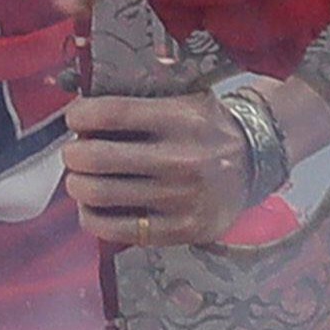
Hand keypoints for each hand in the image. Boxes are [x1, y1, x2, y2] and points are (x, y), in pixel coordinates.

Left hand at [65, 83, 256, 246]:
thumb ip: (142, 101)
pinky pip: (119, 229)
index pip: (113, 113)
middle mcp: (182, 159)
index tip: (73, 119)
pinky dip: (94, 219)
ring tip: (80, 180)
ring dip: (78, 186)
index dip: (81, 116)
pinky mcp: (183, 230)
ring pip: (102, 195)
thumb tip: (84, 108)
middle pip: (99, 158)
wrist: (256, 163)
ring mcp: (182, 198)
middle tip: (73, 154)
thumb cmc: (207, 129)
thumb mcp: (185, 100)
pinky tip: (92, 208)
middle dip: (73, 155)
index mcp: (181, 119)